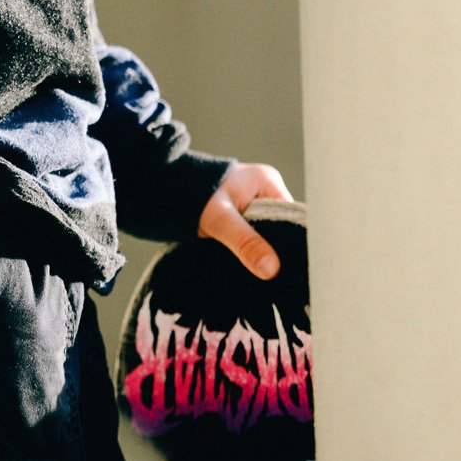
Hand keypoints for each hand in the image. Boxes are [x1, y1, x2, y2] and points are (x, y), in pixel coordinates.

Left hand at [197, 162, 292, 278]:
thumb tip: (272, 269)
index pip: (294, 216)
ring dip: (265, 252)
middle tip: (282, 278)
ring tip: (270, 277)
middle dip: (280, 250)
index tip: (295, 267)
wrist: (165, 188)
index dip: (295, 241)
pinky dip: (254, 250)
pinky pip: (256, 236)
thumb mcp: (220, 220)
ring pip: (269, 234)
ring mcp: (254, 202)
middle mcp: (264, 190)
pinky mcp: (242, 215)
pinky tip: (254, 268)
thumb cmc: (193, 194)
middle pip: (283, 226)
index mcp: (267, 181)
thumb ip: (245, 242)